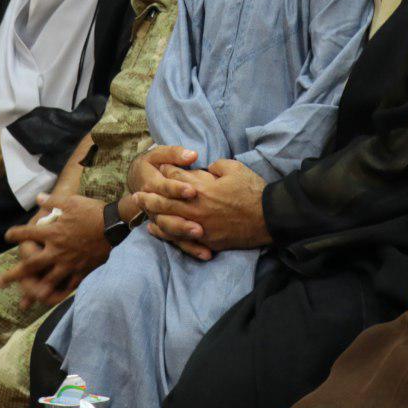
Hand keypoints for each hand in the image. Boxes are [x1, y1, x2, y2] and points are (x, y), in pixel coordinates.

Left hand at [0, 194, 108, 306]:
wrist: (113, 225)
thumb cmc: (92, 211)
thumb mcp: (71, 201)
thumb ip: (52, 200)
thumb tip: (38, 198)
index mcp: (52, 232)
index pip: (26, 234)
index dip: (15, 235)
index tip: (7, 237)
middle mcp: (56, 250)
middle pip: (30, 266)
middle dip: (13, 275)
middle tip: (0, 283)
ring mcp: (68, 263)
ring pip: (47, 281)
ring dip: (34, 291)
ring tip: (25, 299)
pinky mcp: (81, 270)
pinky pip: (69, 284)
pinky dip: (60, 291)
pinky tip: (55, 296)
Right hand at [125, 146, 209, 257]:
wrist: (136, 185)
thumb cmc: (151, 166)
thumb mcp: (158, 155)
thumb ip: (174, 154)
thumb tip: (192, 155)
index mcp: (152, 183)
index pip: (165, 187)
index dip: (178, 189)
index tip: (193, 191)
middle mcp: (153, 204)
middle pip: (168, 213)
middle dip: (184, 219)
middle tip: (200, 225)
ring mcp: (159, 219)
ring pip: (171, 230)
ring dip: (186, 234)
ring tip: (202, 237)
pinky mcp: (167, 229)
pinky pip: (178, 241)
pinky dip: (191, 248)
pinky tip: (206, 254)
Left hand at [135, 157, 270, 257]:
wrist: (270, 218)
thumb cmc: (253, 191)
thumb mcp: (234, 168)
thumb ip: (215, 166)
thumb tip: (204, 169)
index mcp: (202, 188)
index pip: (176, 178)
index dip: (166, 171)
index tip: (159, 167)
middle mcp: (196, 209)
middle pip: (165, 201)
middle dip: (150, 195)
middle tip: (138, 192)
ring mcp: (199, 227)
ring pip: (168, 221)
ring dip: (152, 213)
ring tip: (141, 208)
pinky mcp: (206, 240)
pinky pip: (179, 238)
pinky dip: (165, 233)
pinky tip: (155, 229)